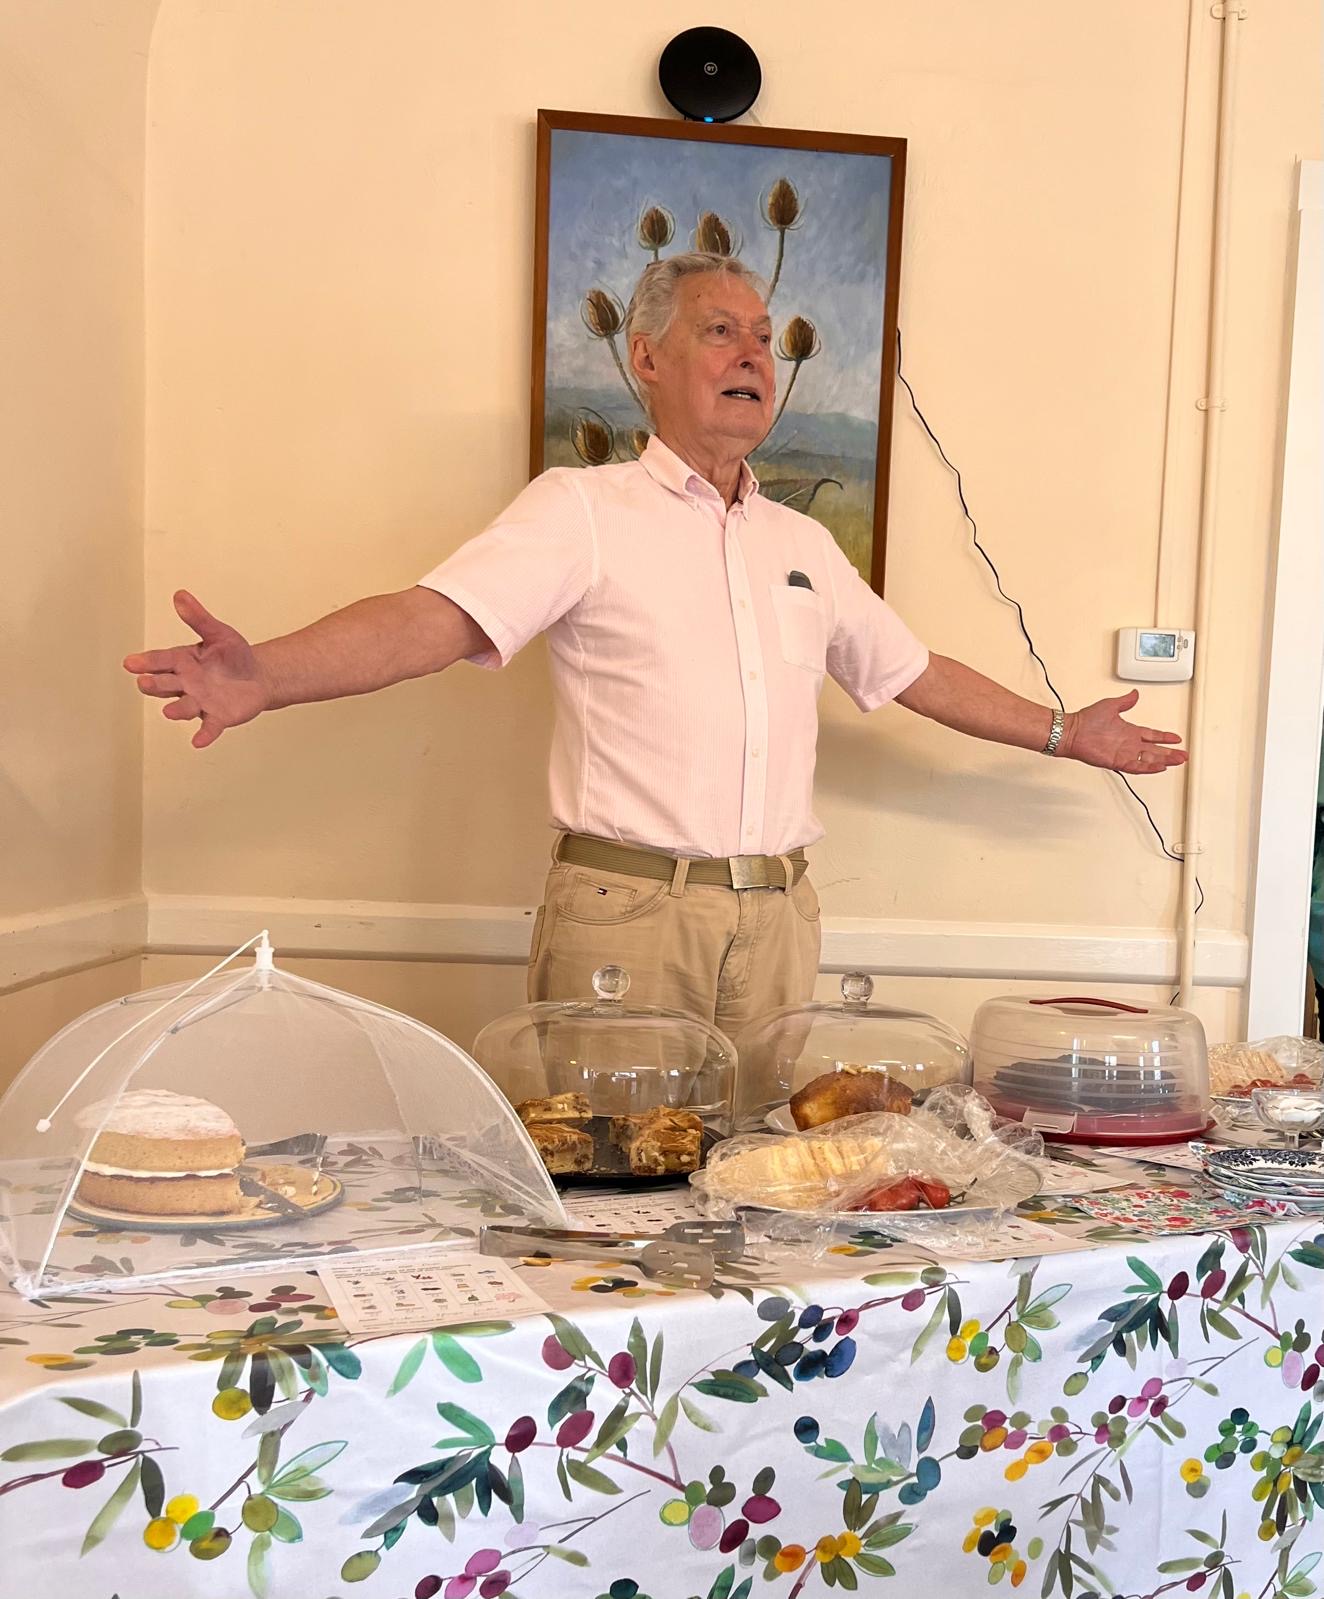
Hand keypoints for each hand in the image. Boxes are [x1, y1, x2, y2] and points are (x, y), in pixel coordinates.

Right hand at [123, 591, 269, 749]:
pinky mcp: (218, 717)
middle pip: (166, 684)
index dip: (146, 662)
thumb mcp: (218, 633)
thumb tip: (180, 595)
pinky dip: (204, 734)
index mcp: (183, 661)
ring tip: (169, 712)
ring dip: (176, 710)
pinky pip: (209, 727)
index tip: (130, 662)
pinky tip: (198, 742)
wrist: (258, 676)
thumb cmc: (233, 655)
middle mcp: (186, 684)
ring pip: (184, 707)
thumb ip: (199, 618)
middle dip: (155, 684)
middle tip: (144, 682)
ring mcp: (200, 702)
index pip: (161, 661)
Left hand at [1058, 689, 1186, 775]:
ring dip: (1163, 760)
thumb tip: (1135, 694)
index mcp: (1129, 731)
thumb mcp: (1110, 705)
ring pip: (1148, 759)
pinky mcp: (1116, 761)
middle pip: (1154, 749)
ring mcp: (1123, 753)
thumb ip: (1125, 701)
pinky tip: (1159, 767)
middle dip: (1170, 752)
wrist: (1071, 731)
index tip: (1176, 739)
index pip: (1151, 735)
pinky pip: (1136, 766)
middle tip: (1183, 755)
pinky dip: (1148, 767)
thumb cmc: (1085, 720)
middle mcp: (1128, 743)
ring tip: (1177, 761)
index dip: (1164, 737)